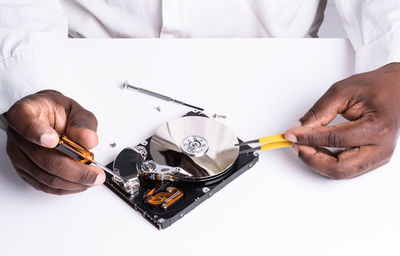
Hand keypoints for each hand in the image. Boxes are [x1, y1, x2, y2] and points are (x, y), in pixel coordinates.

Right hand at [5, 90, 104, 194]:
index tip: (53, 140)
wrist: (51, 121)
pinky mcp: (26, 172)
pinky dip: (67, 187)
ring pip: (45, 176)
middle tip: (94, 173)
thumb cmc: (60, 113)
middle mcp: (18, 135)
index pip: (24, 121)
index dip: (38, 132)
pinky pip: (45, 185)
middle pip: (42, 158)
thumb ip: (83, 124)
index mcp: (25, 113)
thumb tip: (88, 140)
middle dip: (73, 170)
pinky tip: (81, 183)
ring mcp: (19, 156)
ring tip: (93, 178)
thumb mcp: (76, 111)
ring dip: (73, 181)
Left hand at [285, 63, 399, 178]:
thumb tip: (299, 129)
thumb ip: (319, 112)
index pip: (334, 139)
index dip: (308, 138)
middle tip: (296, 145)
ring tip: (304, 146)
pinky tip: (316, 149)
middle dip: (312, 159)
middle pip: (339, 168)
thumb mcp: (342, 91)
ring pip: (341, 172)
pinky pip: (346, 168)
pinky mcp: (373, 159)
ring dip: (318, 162)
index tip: (291, 134)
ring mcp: (379, 157)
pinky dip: (327, 161)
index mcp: (376, 128)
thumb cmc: (377, 87)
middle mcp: (380, 148)